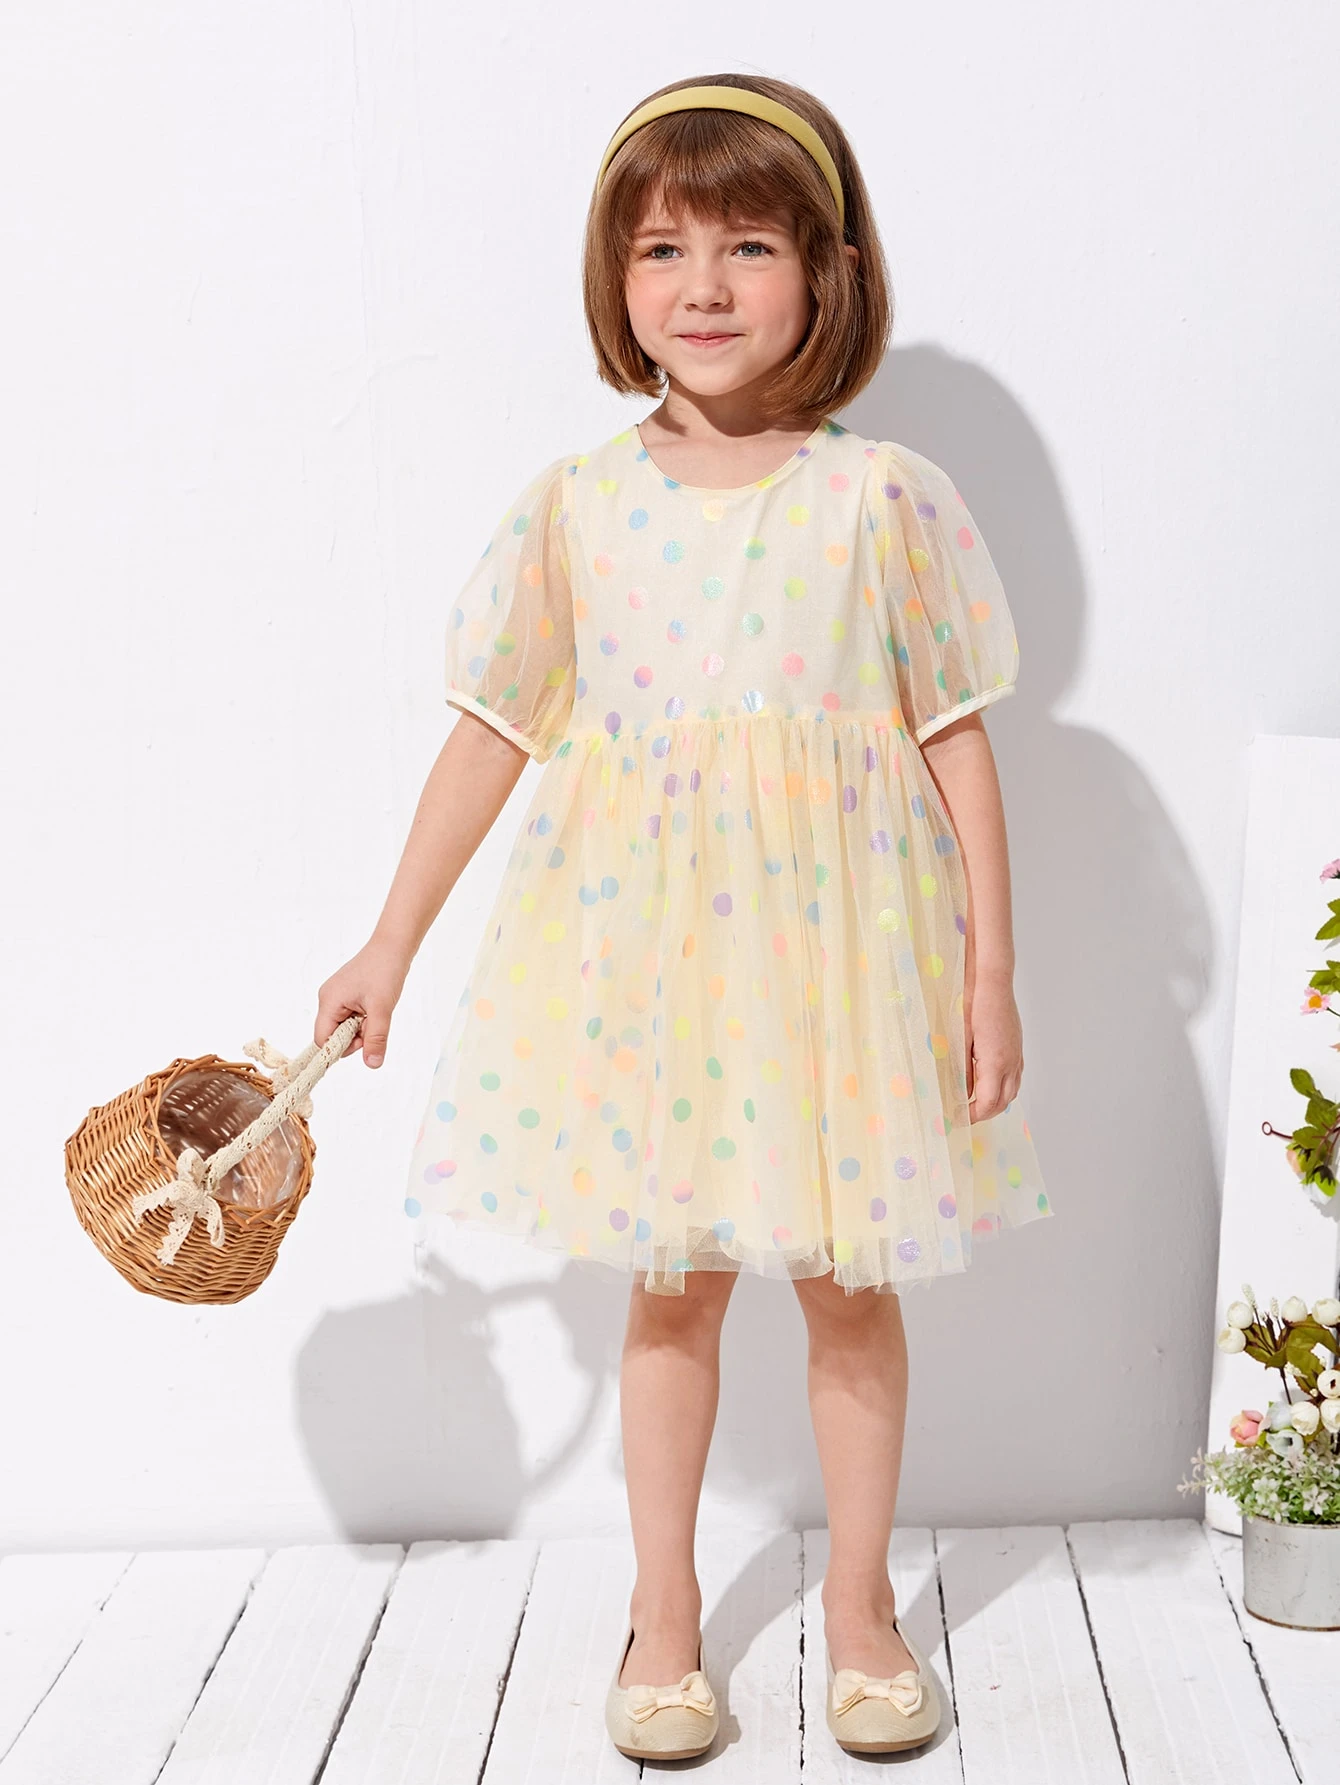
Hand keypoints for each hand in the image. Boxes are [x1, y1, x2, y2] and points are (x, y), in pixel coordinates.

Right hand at [315, 935, 411, 1068]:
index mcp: (329, 1002)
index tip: (363, 1045)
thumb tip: (372, 1064)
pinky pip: (349, 1017)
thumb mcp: (382, 1009)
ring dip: (361, 1029)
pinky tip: (375, 1008)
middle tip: (374, 1027)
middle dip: (354, 1038)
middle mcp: (327, 999)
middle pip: (333, 1035)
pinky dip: (363, 1020)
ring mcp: (336, 996)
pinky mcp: (346, 994)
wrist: (393, 946)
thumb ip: (376, 1038)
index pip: (322, 1040)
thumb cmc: (384, 971)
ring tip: (377, 1014)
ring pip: (343, 1027)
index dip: (340, 1049)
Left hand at [963, 973, 1023, 1121]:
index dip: (972, 1115)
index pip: (987, 1102)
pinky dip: (1003, 1088)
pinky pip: (1014, 1076)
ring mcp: (1017, 1054)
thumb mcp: (959, 1039)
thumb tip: (959, 1092)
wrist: (993, 981)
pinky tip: (988, 1083)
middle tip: (964, 1116)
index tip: (957, 1119)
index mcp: (996, 1061)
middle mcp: (1011, 1061)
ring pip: (1012, 1090)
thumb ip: (961, 1069)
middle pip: (1003, 1101)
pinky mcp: (1017, 1046)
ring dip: (995, 1102)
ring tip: (975, 1104)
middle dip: (984, 1113)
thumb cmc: (972, 1004)